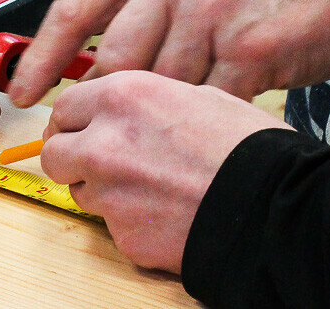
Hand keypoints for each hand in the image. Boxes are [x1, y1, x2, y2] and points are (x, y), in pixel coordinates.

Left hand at [8, 0, 329, 106]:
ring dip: (169, 107)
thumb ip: (132, 6)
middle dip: (113, 99)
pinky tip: (213, 109)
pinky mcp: (249, 44)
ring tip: (181, 107)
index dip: (40, 57)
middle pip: (115, 61)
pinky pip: (206, 100)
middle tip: (115, 121)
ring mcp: (211, 8)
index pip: (72, 10)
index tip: (23, 92)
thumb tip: (77, 61)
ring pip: (161, 85)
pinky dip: (206, 113)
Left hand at [41, 71, 290, 273]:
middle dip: (71, 157)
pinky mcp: (122, 234)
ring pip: (79, 190)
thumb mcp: (195, 95)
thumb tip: (118, 110)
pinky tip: (163, 212)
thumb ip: (141, 101)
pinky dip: (129, 221)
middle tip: (97, 161)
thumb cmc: (247, 147)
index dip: (71, 120)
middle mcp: (102, 142)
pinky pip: (111, 225)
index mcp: (121, 98)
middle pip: (55, 152)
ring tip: (146, 186)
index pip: (63, 107)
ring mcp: (108, 192)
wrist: (274, 204)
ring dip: (99, 189)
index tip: (76, 129)